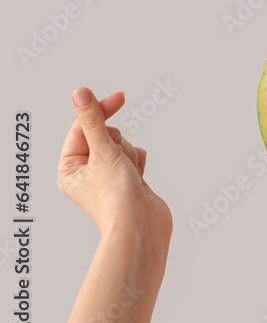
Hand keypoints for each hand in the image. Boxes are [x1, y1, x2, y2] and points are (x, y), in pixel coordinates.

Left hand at [57, 87, 171, 256]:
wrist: (142, 228)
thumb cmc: (117, 199)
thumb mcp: (103, 152)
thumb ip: (93, 120)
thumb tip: (80, 93)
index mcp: (69, 169)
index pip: (82, 128)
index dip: (100, 112)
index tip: (120, 97)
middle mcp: (86, 172)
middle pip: (105, 135)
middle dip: (117, 143)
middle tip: (119, 160)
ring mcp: (107, 176)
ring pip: (122, 144)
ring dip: (129, 154)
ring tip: (129, 175)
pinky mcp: (127, 179)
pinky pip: (134, 155)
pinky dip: (139, 163)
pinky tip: (138, 180)